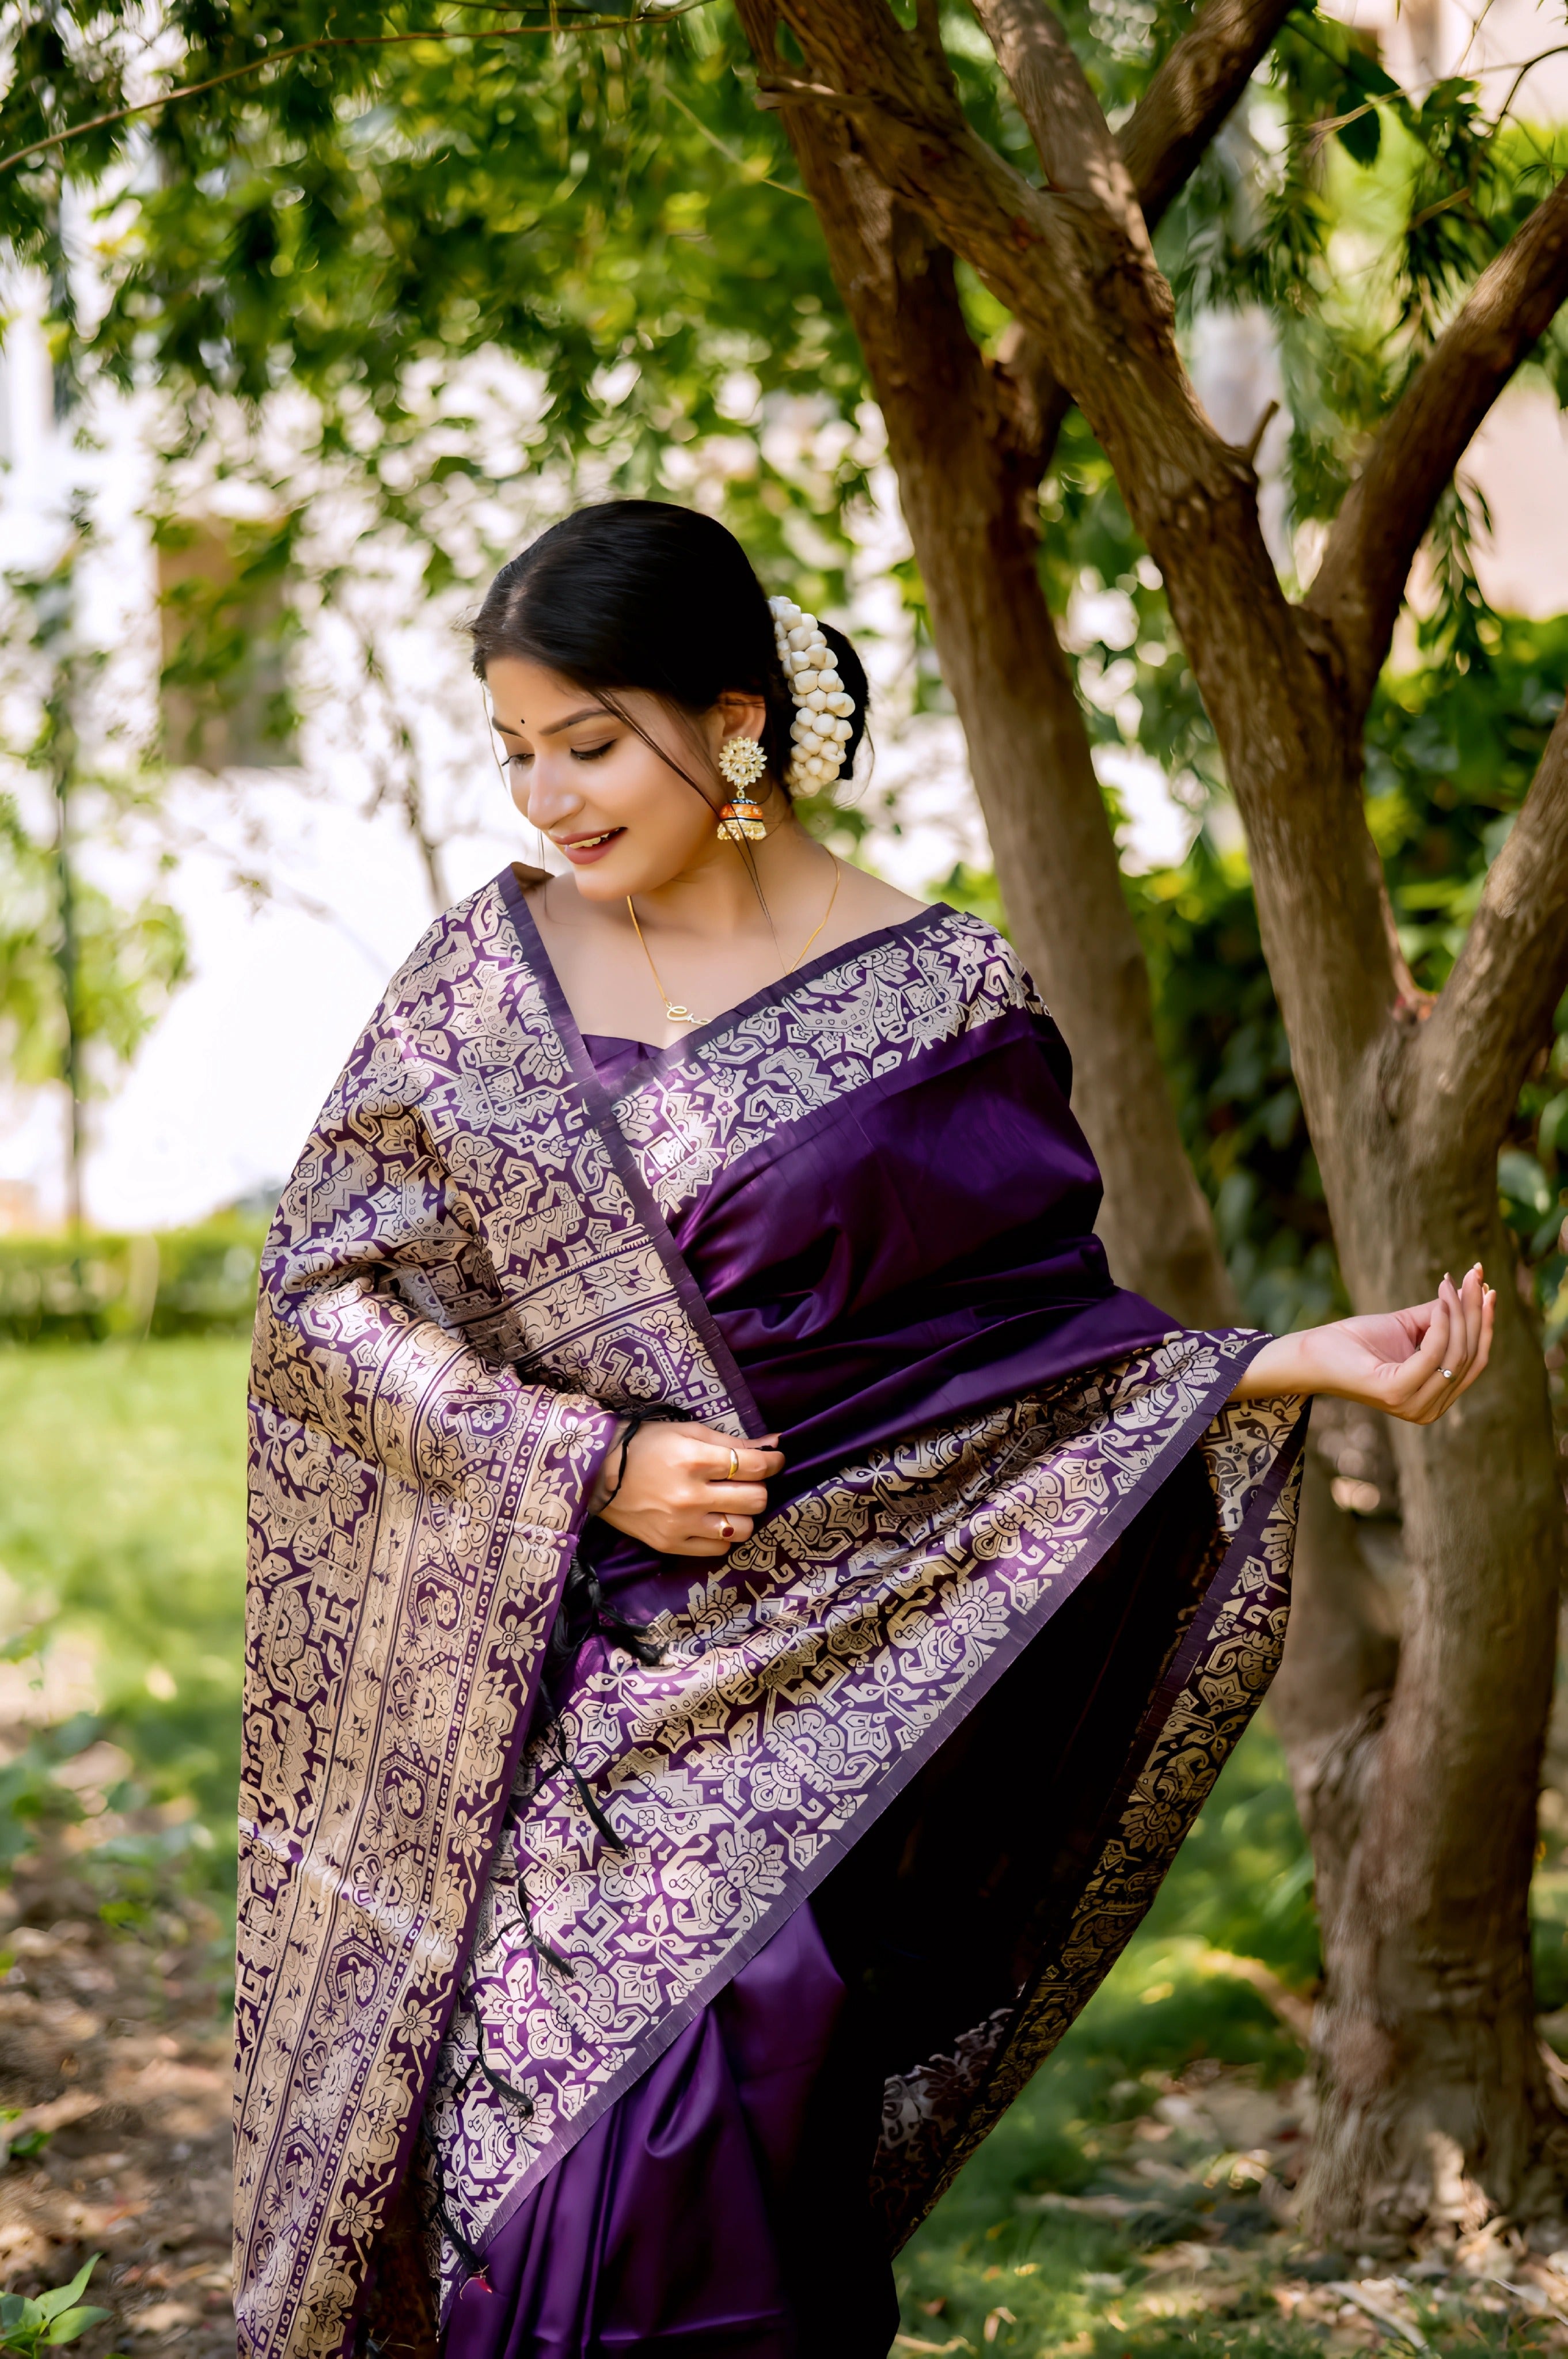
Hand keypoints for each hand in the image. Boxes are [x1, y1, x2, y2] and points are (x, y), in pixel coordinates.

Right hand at [587, 1420, 784, 1556]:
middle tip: (748, 1481)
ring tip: (731, 1504)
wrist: (594, 1473)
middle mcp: (690, 1496)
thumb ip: (730, 1441)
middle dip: (759, 1488)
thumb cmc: (642, 1445)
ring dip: (744, 1515)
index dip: (773, 1462)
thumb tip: (773, 1444)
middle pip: (755, 1500)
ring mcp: (680, 1525)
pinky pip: (717, 1549)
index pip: (753, 1466)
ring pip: (741, 1530)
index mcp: (694, 1460)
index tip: (775, 1460)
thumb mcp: (686, 1432)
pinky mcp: (670, 1545)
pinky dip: (723, 1535)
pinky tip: (714, 1520)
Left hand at [1232, 1263, 1494, 1422]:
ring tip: (1451, 1283)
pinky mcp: (1398, 1393)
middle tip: (1476, 1276)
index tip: (1488, 1288)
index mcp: (1436, 1396)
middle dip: (1475, 1313)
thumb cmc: (1358, 1341)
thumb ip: (1442, 1316)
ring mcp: (1414, 1405)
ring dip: (1459, 1313)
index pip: (1475, 1360)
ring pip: (1456, 1353)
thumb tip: (1473, 1289)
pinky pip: (1434, 1354)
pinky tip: (1439, 1301)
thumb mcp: (1409, 1326)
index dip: (1484, 1324)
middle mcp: (1430, 1409)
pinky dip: (1441, 1324)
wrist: (1314, 1352)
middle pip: (1470, 1355)